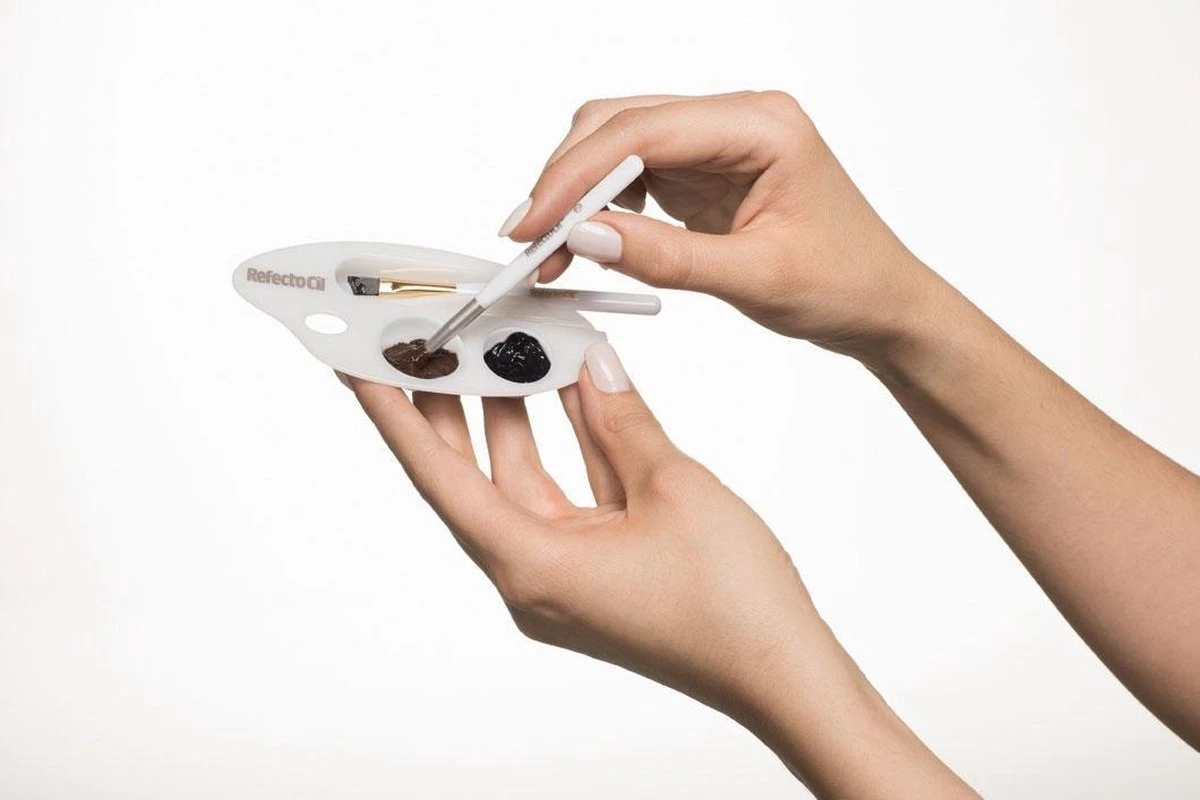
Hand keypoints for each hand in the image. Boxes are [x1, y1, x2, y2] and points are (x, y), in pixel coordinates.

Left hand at [340, 345, 974, 796]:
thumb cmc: (732, 604)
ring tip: (498, 341)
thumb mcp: (671, 486)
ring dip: (513, 411)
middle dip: (450, 400)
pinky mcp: (596, 569)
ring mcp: (564, 573)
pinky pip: (565, 489)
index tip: (357, 362)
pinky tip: (566, 386)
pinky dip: (564, 440)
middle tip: (430, 334)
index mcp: (530, 565)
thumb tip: (591, 363)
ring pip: (519, 475)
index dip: (395, 413)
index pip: (439, 475)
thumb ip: (621, 418)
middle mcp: (532, 574)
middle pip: (472, 471)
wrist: (784, 674)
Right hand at [498, 91, 944, 365]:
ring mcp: (717, 142)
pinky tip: (587, 240)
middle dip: (566, 181)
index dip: (575, 175)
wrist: (882, 305)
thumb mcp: (755, 278)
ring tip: (551, 250)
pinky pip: (633, 173)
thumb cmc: (846, 284)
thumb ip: (666, 256)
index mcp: (762, 125)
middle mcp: (736, 119)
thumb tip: (583, 235)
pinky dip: (599, 204)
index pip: (644, 131)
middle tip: (529, 242)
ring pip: (618, 144)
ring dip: (576, 193)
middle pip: (620, 123)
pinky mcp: (704, 171)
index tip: (531, 222)